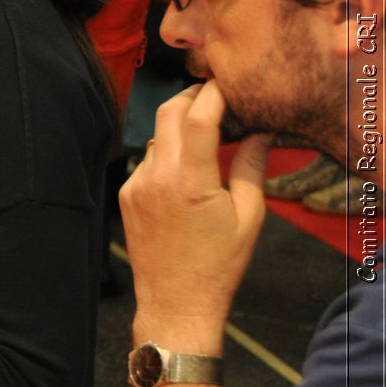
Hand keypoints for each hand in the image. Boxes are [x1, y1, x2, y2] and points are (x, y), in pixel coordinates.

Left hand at [119, 81, 272, 337]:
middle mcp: (156, 176)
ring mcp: (136, 185)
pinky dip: (167, 155)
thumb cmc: (218, 264)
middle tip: (215, 97)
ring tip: (207, 136)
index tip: (229, 84)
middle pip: (168, 113)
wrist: (176, 302)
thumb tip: (260, 131)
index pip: (198, 116)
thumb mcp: (249, 216)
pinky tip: (187, 171)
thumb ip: (253, 167)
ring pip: (157, 137)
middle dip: (191, 97)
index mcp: (190, 180)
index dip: (214, 93)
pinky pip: (147, 161)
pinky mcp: (126, 195)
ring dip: (179, 128)